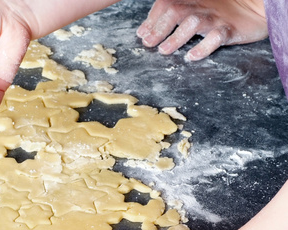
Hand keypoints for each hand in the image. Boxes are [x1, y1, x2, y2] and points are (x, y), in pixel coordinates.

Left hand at [137, 0, 267, 60]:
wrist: (255, 6)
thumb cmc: (219, 9)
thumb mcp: (195, 6)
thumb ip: (172, 14)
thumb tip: (145, 31)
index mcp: (191, 0)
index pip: (166, 3)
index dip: (152, 18)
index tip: (142, 34)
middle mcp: (202, 6)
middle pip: (176, 11)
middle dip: (159, 27)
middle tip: (148, 43)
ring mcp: (216, 17)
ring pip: (194, 23)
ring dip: (176, 37)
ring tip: (164, 50)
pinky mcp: (230, 29)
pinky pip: (216, 37)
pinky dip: (203, 47)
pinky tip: (192, 56)